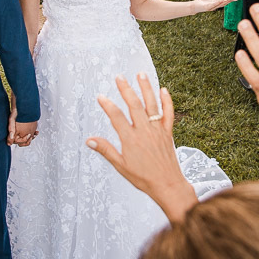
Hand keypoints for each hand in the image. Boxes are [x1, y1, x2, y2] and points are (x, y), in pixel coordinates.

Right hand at [87, 74, 197, 222]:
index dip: (108, 106)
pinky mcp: (168, 133)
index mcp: (131, 139)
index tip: (101, 97)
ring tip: (141, 74)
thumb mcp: (121, 166)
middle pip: (134, 105)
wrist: (167, 185)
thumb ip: (106, 150)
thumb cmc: (143, 178)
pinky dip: (167, 101)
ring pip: (152, 105)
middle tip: (119, 77)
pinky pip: (169, 114)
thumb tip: (89, 140)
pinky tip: (164, 90)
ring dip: (146, 88)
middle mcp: (144, 131)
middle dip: (126, 89)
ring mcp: (158, 130)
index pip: (116, 117)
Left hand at [192, 0, 241, 13]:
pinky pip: (214, 4)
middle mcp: (218, 4)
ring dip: (228, 0)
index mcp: (219, 1)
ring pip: (222, 3)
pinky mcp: (208, 7)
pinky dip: (219, 2)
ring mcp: (213, 6)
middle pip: (227, 1)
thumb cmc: (204, 0)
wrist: (196, 5)